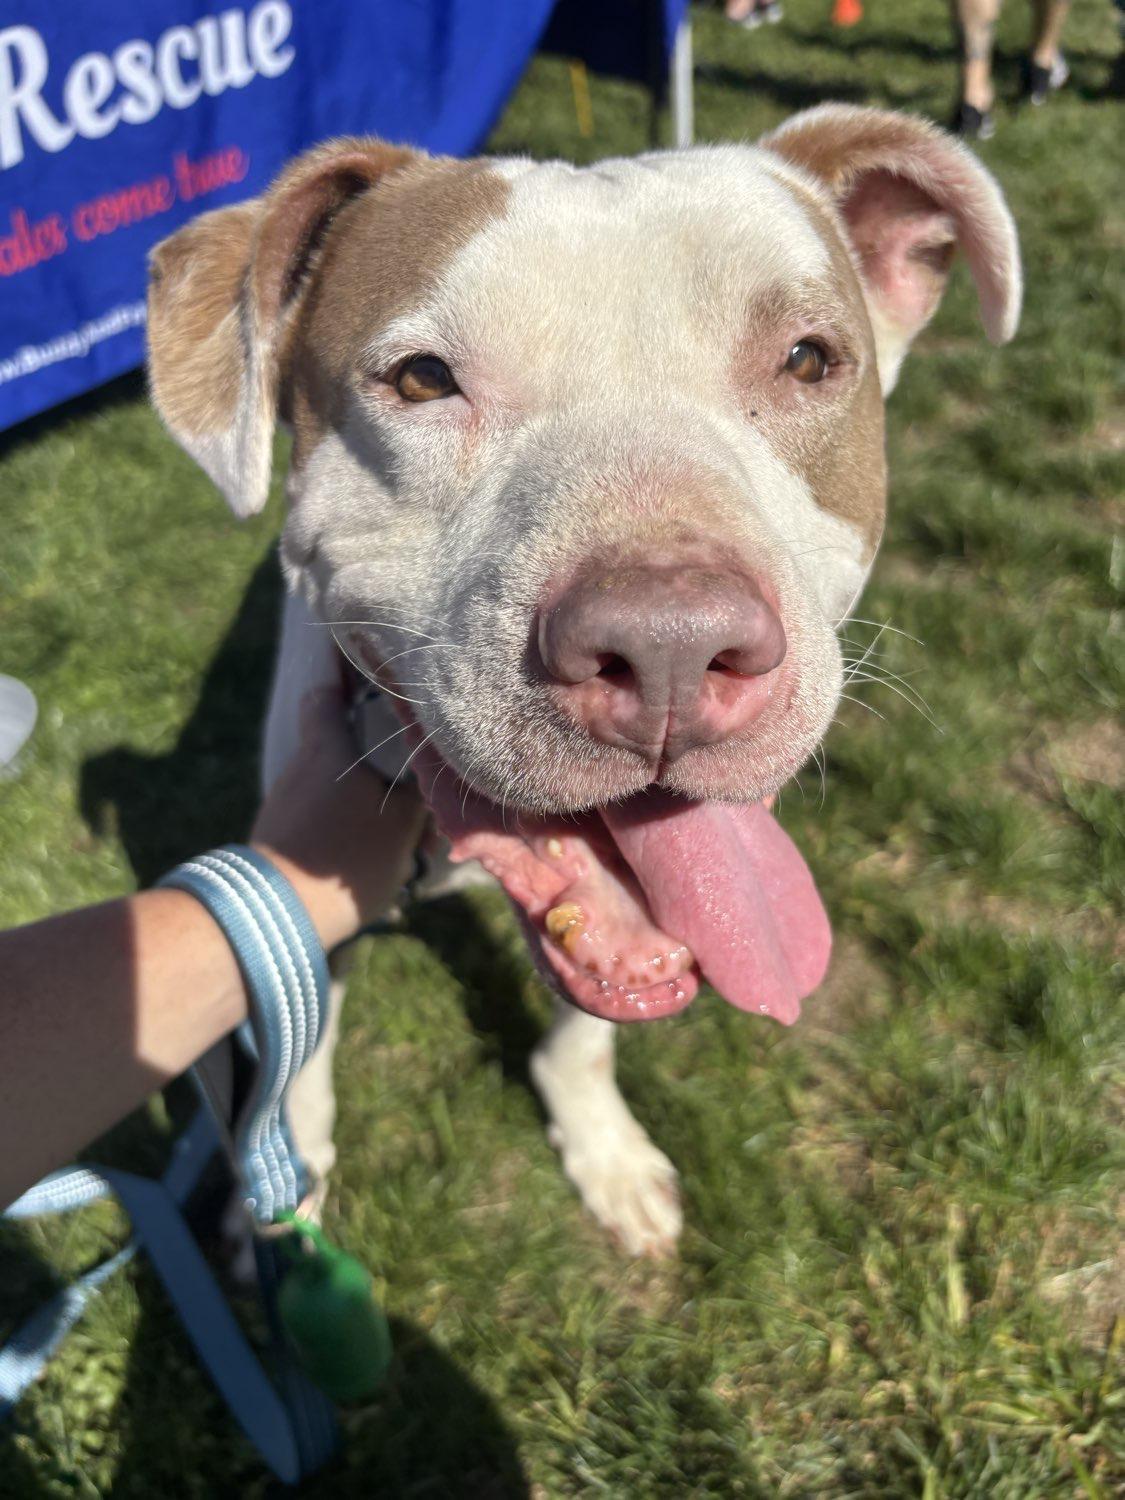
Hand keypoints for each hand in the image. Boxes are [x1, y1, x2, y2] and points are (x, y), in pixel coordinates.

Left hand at [250, 684, 428, 948]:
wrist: (278, 916)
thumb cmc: (347, 856)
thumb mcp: (403, 824)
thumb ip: (424, 792)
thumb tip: (439, 774)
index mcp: (326, 747)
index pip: (327, 691)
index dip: (345, 674)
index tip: (369, 664)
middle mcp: (300, 766)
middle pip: (342, 744)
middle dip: (379, 756)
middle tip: (418, 772)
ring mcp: (286, 804)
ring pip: (340, 787)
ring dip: (372, 800)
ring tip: (411, 831)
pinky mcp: (282, 838)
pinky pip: (327, 820)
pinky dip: (353, 828)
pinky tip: (381, 856)